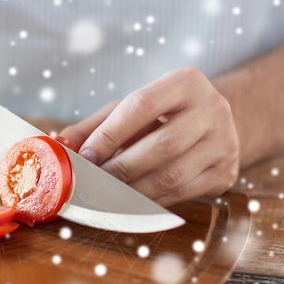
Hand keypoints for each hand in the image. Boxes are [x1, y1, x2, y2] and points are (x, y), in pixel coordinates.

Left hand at [59, 67, 239, 205]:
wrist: (214, 121)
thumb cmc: (162, 113)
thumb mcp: (130, 108)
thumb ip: (94, 126)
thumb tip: (56, 146)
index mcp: (186, 81)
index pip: (141, 106)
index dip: (109, 134)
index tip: (84, 157)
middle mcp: (213, 108)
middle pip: (160, 146)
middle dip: (119, 169)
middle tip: (92, 184)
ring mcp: (225, 142)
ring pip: (172, 175)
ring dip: (132, 191)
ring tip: (105, 196)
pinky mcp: (227, 171)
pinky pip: (183, 194)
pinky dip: (151, 202)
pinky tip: (131, 202)